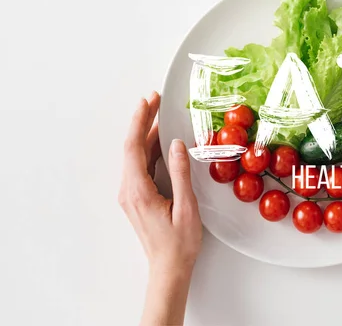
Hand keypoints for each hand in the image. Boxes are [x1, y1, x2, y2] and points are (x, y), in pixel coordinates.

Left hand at [119, 92, 201, 324]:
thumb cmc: (179, 243)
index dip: (140, 121)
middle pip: (132, 148)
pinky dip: (149, 149)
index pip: (134, 147)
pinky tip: (160, 141)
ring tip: (160, 115)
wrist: (168, 269)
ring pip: (136, 156)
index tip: (148, 102)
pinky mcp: (136, 198)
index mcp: (138, 191)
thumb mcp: (186, 207)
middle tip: (155, 100)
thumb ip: (181, 174)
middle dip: (143, 122)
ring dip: (146, 134)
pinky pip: (140, 166)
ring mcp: (130, 194)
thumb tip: (177, 145)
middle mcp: (129, 190)